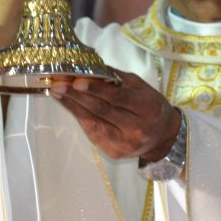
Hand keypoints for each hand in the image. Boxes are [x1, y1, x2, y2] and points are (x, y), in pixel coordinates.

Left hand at [48, 69, 182, 161]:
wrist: (162, 137)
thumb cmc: (150, 106)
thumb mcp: (140, 86)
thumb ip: (116, 78)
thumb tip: (89, 67)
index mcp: (148, 109)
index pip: (118, 98)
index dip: (96, 90)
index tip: (77, 80)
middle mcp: (136, 129)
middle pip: (102, 111)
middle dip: (77, 96)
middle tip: (58, 83)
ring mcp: (124, 144)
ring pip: (93, 123)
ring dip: (72, 106)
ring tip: (57, 92)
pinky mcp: (113, 152)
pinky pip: (92, 133)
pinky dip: (79, 117)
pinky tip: (69, 105)